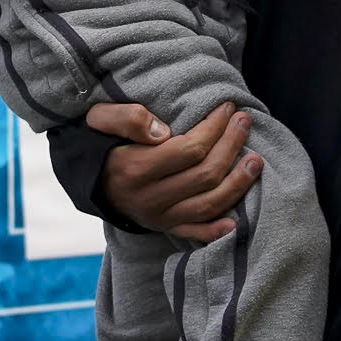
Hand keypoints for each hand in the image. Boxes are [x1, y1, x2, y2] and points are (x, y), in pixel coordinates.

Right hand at [87, 101, 261, 242]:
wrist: (84, 177)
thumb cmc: (96, 142)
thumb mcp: (99, 119)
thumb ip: (127, 118)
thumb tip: (162, 131)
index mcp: (134, 169)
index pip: (189, 149)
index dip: (214, 128)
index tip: (226, 107)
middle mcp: (149, 199)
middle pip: (205, 175)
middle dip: (231, 146)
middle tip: (244, 121)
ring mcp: (158, 217)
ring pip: (208, 204)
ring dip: (237, 183)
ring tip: (256, 160)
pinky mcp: (163, 228)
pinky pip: (195, 233)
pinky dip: (217, 229)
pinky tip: (237, 219)